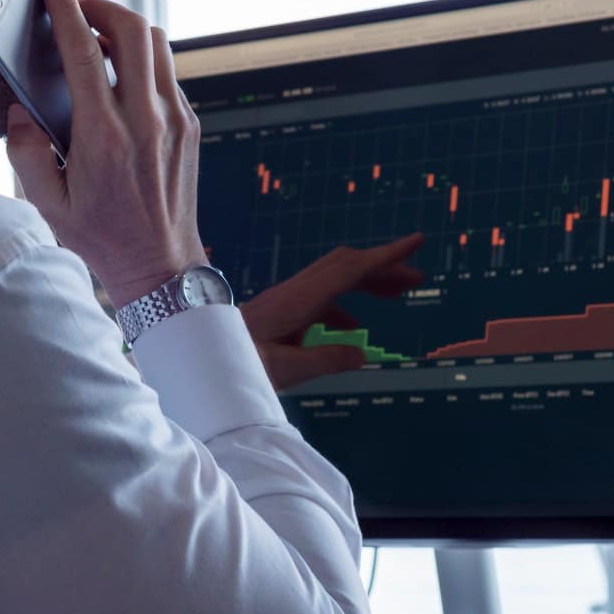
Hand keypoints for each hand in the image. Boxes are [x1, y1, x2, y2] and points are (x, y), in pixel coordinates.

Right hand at [6, 0, 205, 305]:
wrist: (161, 266)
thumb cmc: (101, 236)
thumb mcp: (46, 202)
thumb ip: (25, 151)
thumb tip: (19, 110)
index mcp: (103, 134)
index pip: (84, 51)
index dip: (65, 9)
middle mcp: (145, 119)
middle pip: (133, 31)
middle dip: (102, 8)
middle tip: (78, 12)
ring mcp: (175, 119)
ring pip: (158, 45)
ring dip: (127, 31)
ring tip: (101, 41)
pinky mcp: (190, 125)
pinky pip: (168, 73)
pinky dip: (145, 62)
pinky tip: (123, 81)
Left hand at [241, 234, 425, 390]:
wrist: (194, 359)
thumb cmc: (233, 365)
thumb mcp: (284, 371)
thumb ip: (324, 360)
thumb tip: (362, 353)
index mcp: (298, 300)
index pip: (350, 269)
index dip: (386, 255)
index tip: (417, 242)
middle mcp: (293, 293)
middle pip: (346, 266)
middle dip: (383, 266)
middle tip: (418, 278)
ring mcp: (285, 300)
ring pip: (334, 280)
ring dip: (367, 283)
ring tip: (398, 296)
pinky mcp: (278, 313)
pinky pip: (320, 299)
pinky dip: (344, 306)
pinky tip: (353, 329)